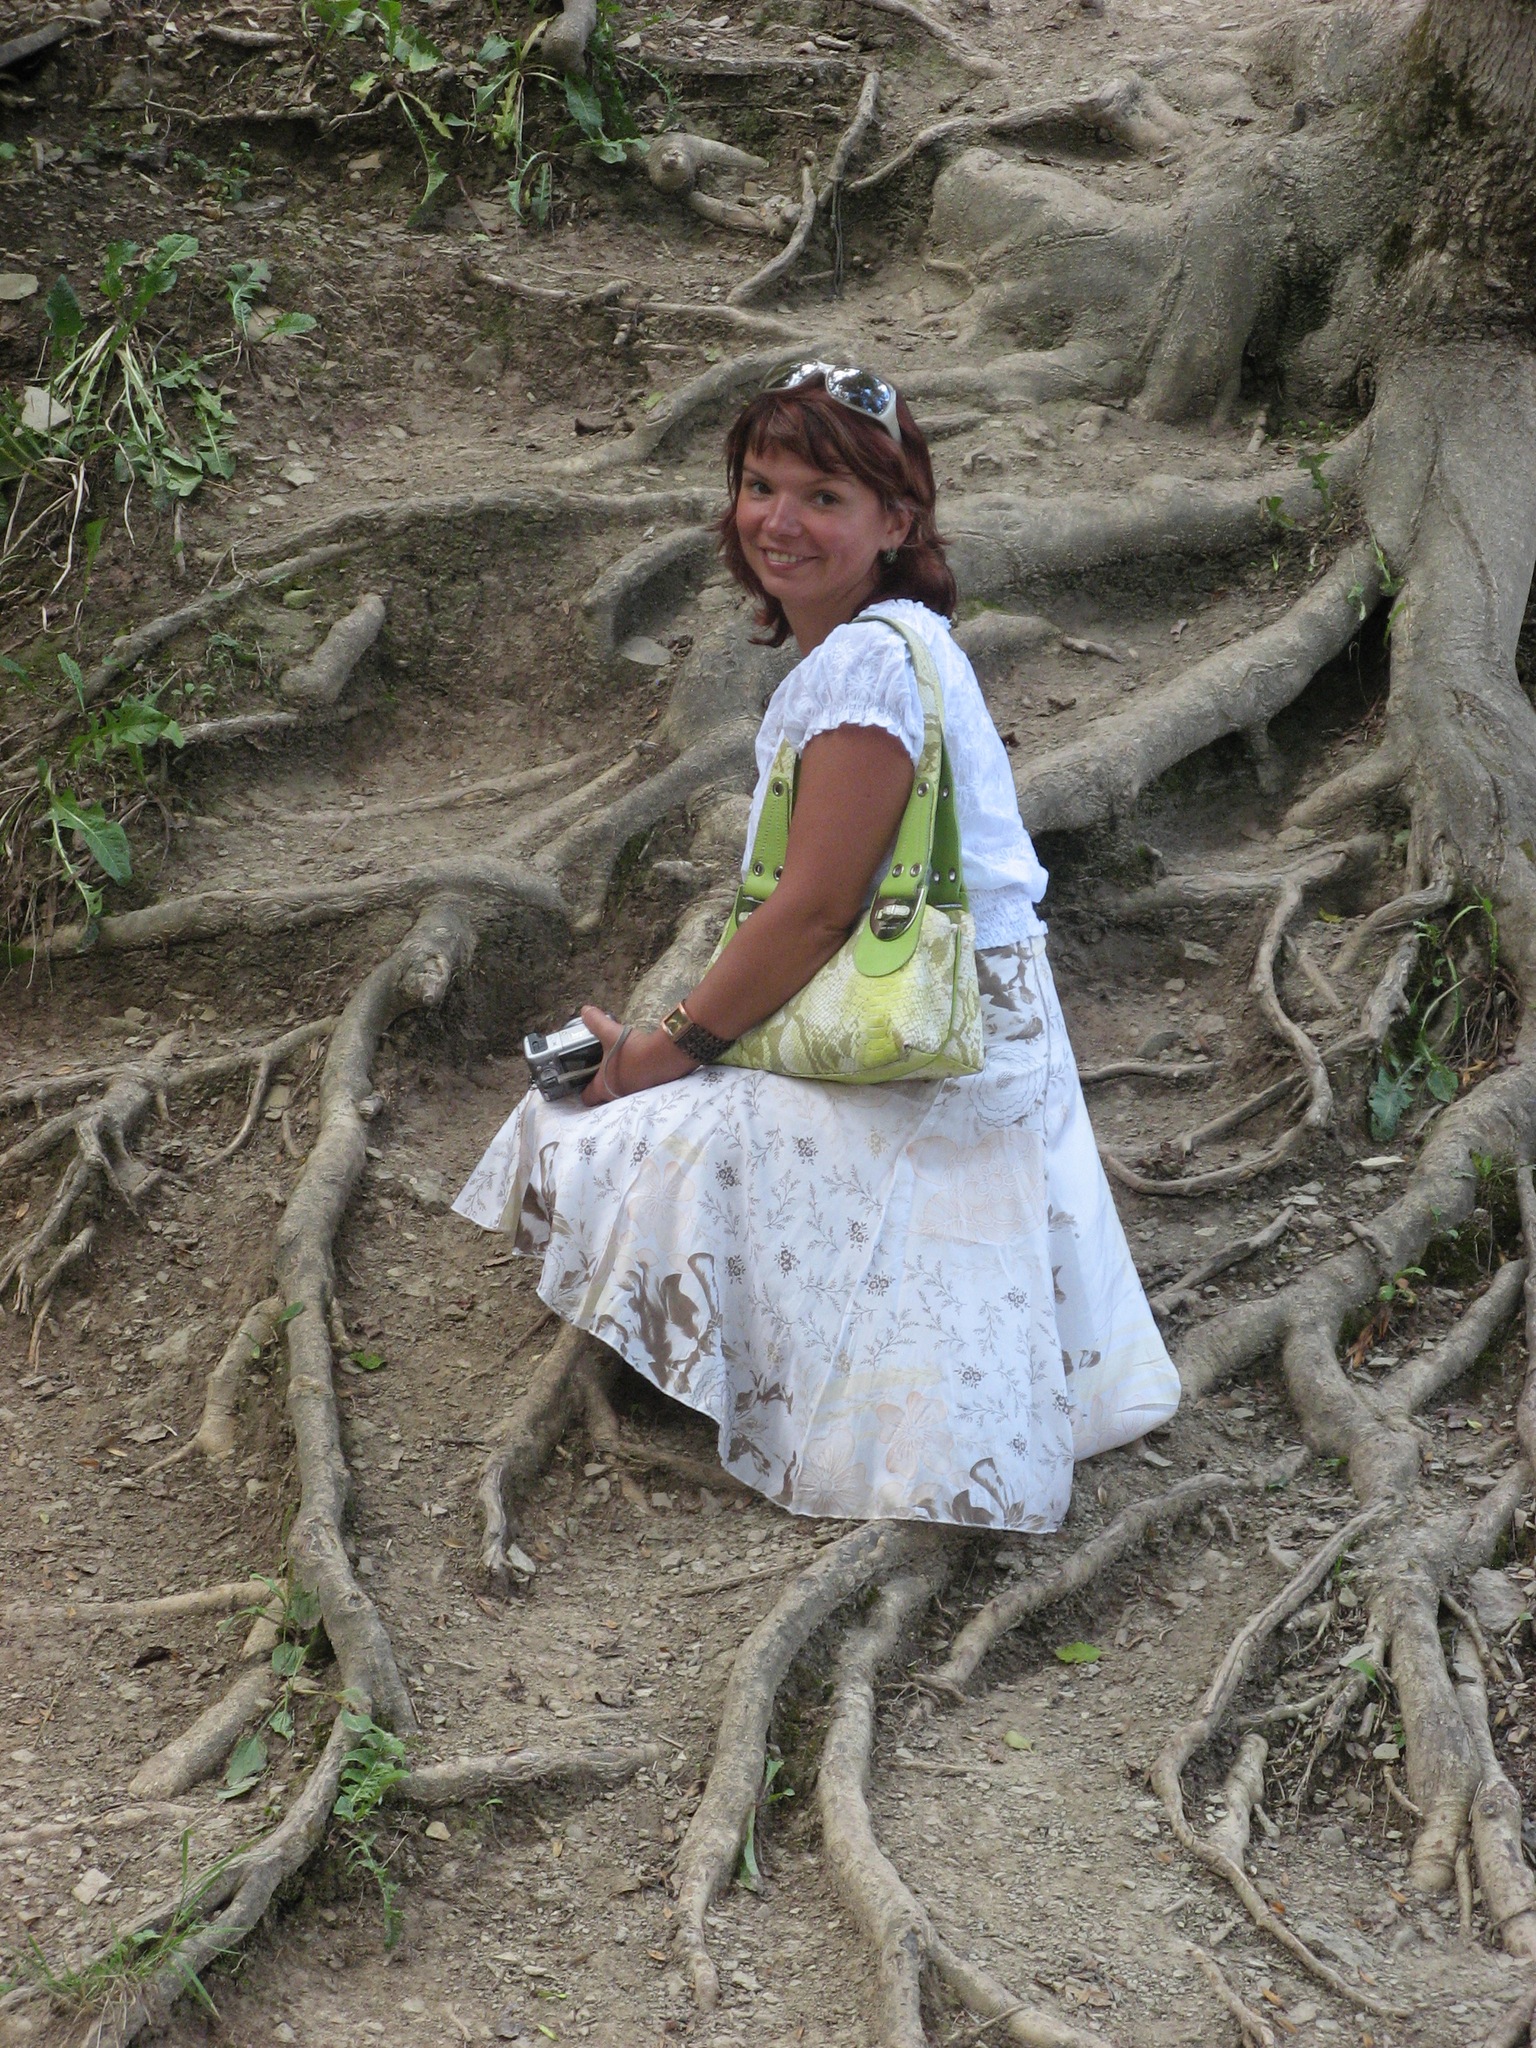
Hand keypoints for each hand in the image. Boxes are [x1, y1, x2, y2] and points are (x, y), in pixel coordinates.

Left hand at [579, 1005, 696, 1105]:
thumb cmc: (633, 1049)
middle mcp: (617, 1096)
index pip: (587, 1097)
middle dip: (601, 1084)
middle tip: (600, 1069)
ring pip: (620, 1092)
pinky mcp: (649, 1090)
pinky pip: (636, 1088)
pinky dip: (635, 1079)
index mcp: (603, 1087)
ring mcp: (634, 1095)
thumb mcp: (611, 1033)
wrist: (666, 1055)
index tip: (583, 1078)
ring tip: (620, 1065)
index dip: (582, 1088)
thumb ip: (596, 1022)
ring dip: (619, 1082)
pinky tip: (637, 1065)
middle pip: (603, 1096)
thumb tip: (585, 1011)